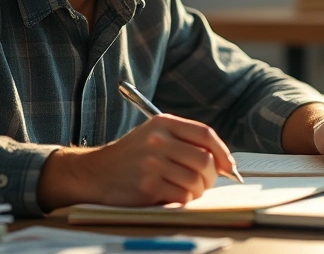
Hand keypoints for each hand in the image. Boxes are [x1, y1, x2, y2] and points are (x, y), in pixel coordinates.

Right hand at [37, 114, 236, 211]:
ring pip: (195, 180)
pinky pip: (181, 196)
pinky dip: (184, 200)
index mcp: (163, 123)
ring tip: (189, 190)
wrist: (95, 173)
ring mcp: (152, 163)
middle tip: (206, 182)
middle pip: (204, 159)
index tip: (229, 166)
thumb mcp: (154, 136)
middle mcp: (158, 140)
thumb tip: (223, 162)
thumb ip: (185, 141)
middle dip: (211, 176)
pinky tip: (175, 196)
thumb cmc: (131, 156)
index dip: (222, 151)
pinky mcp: (147, 186)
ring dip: (198, 191)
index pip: (205, 133)